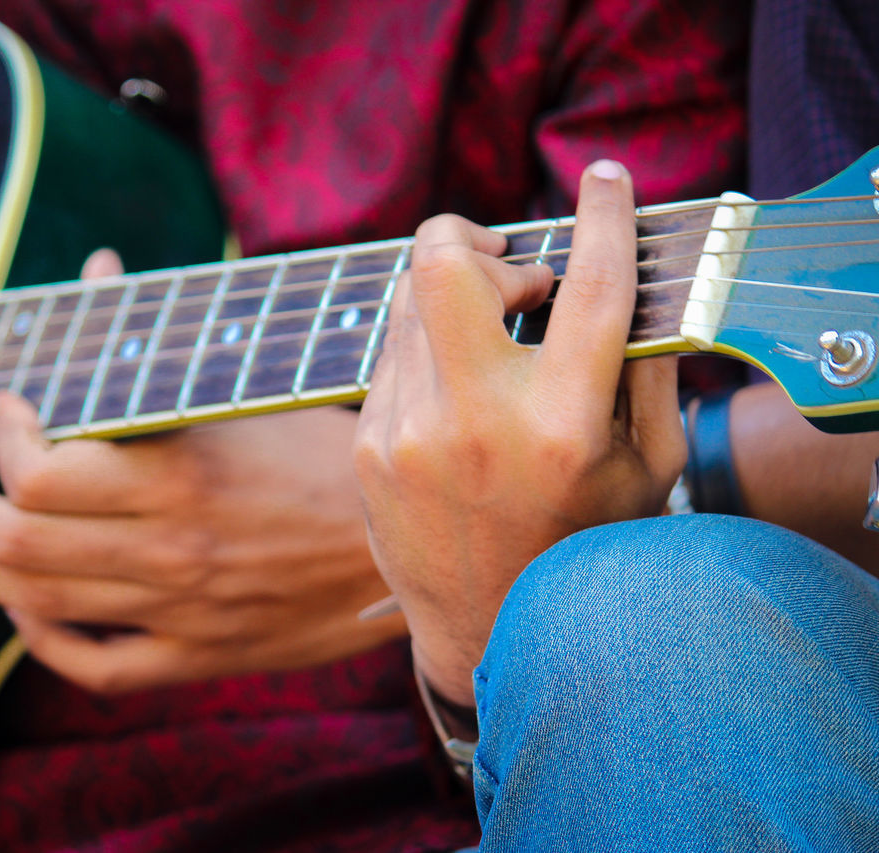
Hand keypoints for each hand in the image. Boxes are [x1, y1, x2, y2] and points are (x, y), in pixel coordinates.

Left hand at [0, 249, 402, 692]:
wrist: (414, 547)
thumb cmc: (336, 454)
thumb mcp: (257, 389)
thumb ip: (162, 339)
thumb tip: (100, 268)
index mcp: (184, 476)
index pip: (43, 474)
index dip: (2, 438)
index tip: (3, 408)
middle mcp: (170, 550)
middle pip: (14, 545)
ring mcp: (180, 611)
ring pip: (34, 604)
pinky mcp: (199, 654)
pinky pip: (95, 664)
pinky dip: (41, 637)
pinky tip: (22, 609)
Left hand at [353, 161, 684, 706]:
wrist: (487, 629)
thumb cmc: (585, 540)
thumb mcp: (648, 465)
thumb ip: (647, 366)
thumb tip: (628, 272)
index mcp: (561, 424)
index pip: (587, 286)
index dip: (603, 217)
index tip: (604, 178)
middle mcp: (472, 421)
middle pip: (442, 261)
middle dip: (479, 243)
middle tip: (516, 283)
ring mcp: (406, 433)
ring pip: (411, 299)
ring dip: (458, 299)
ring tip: (493, 346)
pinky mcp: (367, 446)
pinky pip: (393, 353)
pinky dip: (431, 351)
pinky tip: (458, 397)